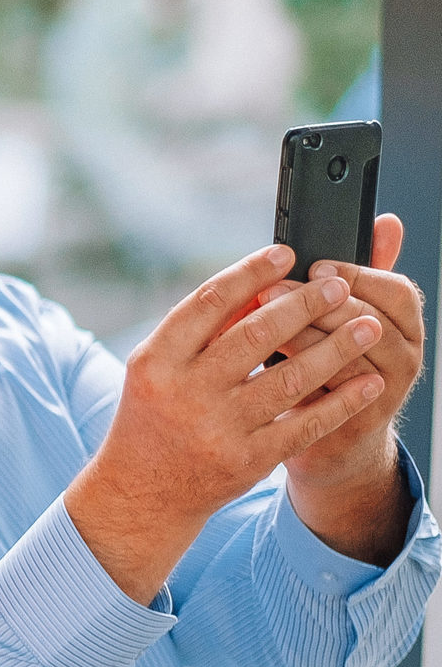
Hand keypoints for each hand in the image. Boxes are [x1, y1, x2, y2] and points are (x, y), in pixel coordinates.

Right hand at [67, 242, 386, 601]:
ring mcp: (217, 429)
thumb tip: (262, 284)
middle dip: (306, 304)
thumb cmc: (155, 416)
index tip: (285, 255)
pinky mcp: (246, 461)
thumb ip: (203, 329)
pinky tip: (367, 382)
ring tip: (368, 326)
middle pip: (257, 334)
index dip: (252, 273)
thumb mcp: (159, 369)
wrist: (141, 493)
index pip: (210, 302)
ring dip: (337, 348)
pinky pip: (304, 424)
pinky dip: (342, 402)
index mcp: (156, 361)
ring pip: (291, 378)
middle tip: (339, 286)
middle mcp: (185, 393)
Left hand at [271, 213, 423, 560]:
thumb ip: (358, 276)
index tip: (311, 263)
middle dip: (315, 302)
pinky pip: (325, 401)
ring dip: (301, 337)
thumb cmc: (330, 369)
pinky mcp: (350, 427)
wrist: (332, 445)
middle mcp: (405, 358)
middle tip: (271, 288)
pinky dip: (292, 379)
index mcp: (406, 325)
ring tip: (260, 323)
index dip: (354, 274)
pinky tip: (261, 366)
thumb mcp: (344, 320)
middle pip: (369, 320)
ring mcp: (383, 396)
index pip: (395, 290)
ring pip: (346, 360)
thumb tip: (384, 222)